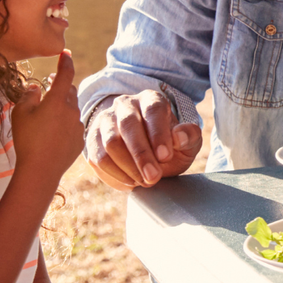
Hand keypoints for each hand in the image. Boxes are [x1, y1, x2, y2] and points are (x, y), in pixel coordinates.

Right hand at [11, 49, 81, 185]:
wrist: (40, 171)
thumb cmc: (27, 140)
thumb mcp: (20, 113)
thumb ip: (28, 95)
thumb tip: (36, 87)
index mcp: (57, 100)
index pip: (66, 74)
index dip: (65, 61)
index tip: (65, 53)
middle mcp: (71, 110)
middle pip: (69, 91)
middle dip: (61, 86)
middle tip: (51, 84)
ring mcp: (77, 126)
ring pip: (71, 109)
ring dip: (62, 107)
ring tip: (46, 115)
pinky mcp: (79, 140)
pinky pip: (73, 126)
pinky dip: (64, 124)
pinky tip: (52, 134)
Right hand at [85, 87, 203, 188]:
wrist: (146, 153)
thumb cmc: (168, 145)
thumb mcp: (187, 142)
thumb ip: (189, 137)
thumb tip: (179, 137)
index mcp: (151, 99)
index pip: (153, 111)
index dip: (159, 134)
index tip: (165, 157)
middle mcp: (125, 105)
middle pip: (128, 126)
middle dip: (141, 155)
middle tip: (153, 177)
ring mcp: (105, 121)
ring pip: (110, 143)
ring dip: (127, 167)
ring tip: (144, 181)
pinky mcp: (92, 140)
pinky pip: (97, 159)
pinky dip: (114, 175)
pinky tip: (130, 183)